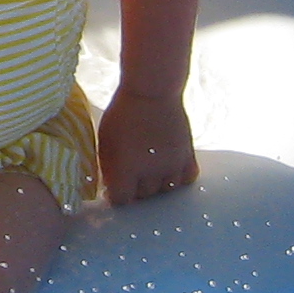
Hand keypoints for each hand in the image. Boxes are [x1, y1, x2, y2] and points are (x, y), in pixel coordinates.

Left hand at [98, 89, 196, 205]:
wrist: (152, 91)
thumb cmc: (123, 112)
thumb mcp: (105, 140)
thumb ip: (108, 166)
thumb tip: (109, 186)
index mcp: (126, 169)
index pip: (122, 201)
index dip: (116, 196)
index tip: (113, 190)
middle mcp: (151, 172)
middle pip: (144, 197)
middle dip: (135, 190)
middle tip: (130, 176)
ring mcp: (172, 166)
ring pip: (165, 191)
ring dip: (156, 186)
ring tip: (148, 171)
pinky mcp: (187, 156)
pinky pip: (186, 179)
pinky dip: (177, 178)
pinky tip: (169, 169)